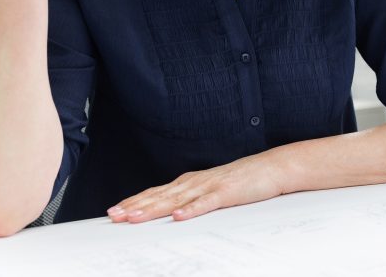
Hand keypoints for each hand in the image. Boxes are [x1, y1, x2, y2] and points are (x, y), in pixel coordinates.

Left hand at [107, 152, 286, 222]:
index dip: (134, 202)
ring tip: (135, 217)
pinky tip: (178, 217)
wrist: (272, 168)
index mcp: (190, 182)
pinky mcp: (227, 192)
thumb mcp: (210, 190)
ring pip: (177, 199)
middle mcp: (195, 182)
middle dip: (135, 206)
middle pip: (160, 196)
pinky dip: (191, 210)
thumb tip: (169, 213)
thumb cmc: (242, 181)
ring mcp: (210, 186)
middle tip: (114, 216)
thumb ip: (191, 199)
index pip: (156, 193)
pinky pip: (207, 203)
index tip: (114, 211)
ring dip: (154, 209)